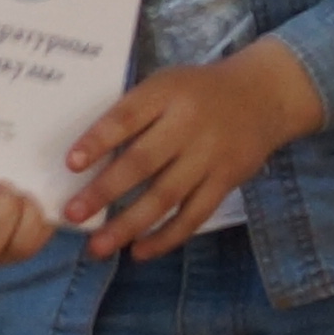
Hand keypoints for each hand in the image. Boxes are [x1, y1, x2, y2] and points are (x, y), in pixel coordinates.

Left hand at [61, 39, 327, 257]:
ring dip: (129, 225)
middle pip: (142, 162)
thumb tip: (84, 156)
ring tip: (99, 246)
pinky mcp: (226, 180)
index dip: (98, 141)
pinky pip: (194, 214)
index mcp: (165, 93)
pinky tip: (139, 251)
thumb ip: (134, 113)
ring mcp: (209, 155)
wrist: (263, 95)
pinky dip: (167, 236)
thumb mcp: (165, 83)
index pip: (126, 117)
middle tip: (72, 214)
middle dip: (104, 191)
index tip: (71, 164)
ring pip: (166, 196)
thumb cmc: (197, 92)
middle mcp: (188, 124)